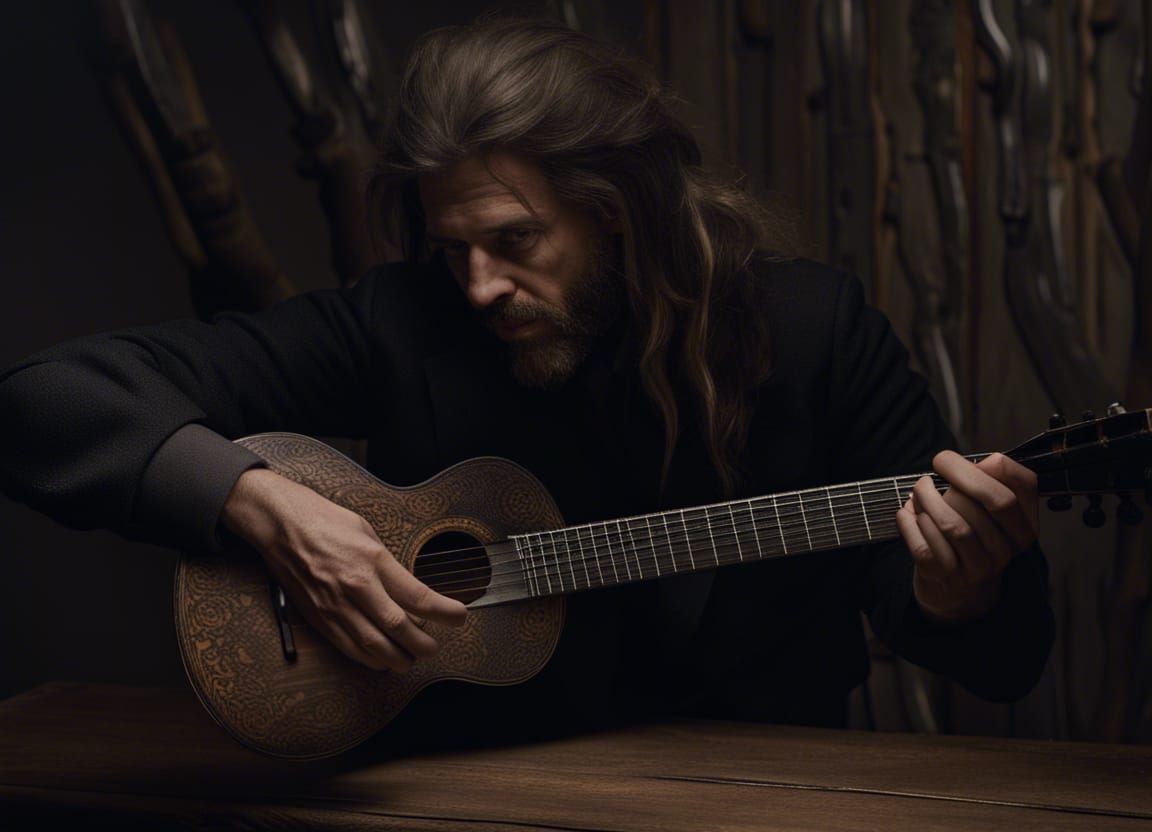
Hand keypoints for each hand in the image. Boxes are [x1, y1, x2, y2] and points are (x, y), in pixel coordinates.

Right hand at [221, 468, 466, 670]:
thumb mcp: (368, 533)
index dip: (444, 612)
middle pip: (399, 628)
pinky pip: (348, 647)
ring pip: (373, 646)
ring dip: (397, 658)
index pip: (418, 596)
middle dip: (423, 643)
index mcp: (372, 560)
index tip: (459, 617)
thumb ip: (388, 565)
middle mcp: (355, 587)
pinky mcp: (318, 618)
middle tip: (434, 646)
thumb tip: (408, 591)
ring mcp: (335, 605)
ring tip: (411, 658)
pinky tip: (381, 659)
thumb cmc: (325, 522)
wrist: (280, 525)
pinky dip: (369, 658)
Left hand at [895, 451, 1037, 622]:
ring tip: (920, 489)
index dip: (994, 464)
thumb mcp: (992, 517)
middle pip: (991, 502)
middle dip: (959, 475)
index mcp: (1023, 528)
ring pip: (954, 523)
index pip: (1022, 487)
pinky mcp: (944, 577)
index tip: (971, 455)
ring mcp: (975, 567)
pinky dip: (910, 520)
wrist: (960, 598)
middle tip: (937, 465)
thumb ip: (991, 486)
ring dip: (930, 498)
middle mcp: (1005, 550)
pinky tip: (907, 511)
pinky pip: (924, 543)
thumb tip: (982, 461)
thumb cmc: (973, 541)